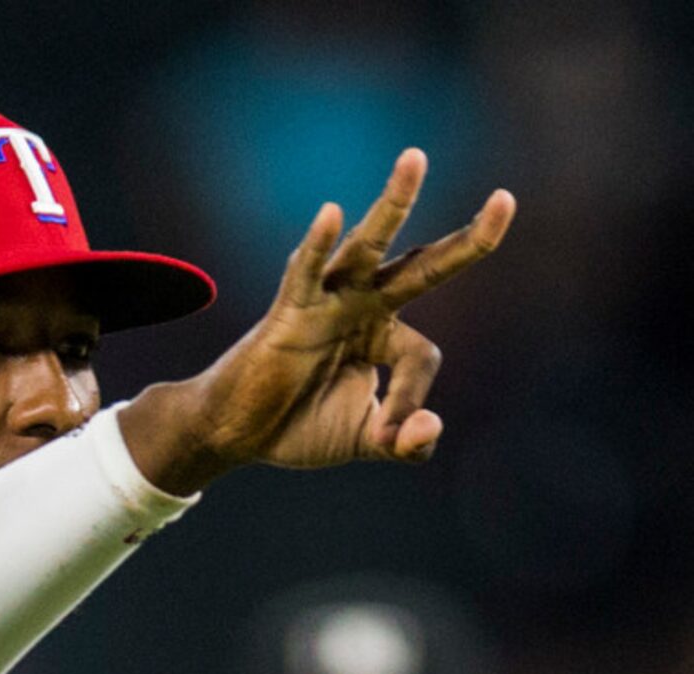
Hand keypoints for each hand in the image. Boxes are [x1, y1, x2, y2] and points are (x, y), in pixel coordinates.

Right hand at [120, 150, 514, 490]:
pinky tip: (330, 214)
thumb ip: (403, 443)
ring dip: (392, 205)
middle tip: (506, 201)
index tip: (391, 437)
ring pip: (367, 248)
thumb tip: (426, 431)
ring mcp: (328, 303)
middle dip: (466, 242)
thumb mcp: (362, 440)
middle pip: (423, 268)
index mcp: (384, 335)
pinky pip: (305, 273)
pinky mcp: (289, 312)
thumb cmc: (297, 427)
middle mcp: (363, 308)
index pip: (421, 357)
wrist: (236, 434)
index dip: (411, 399)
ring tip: (415, 161)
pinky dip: (317, 246)